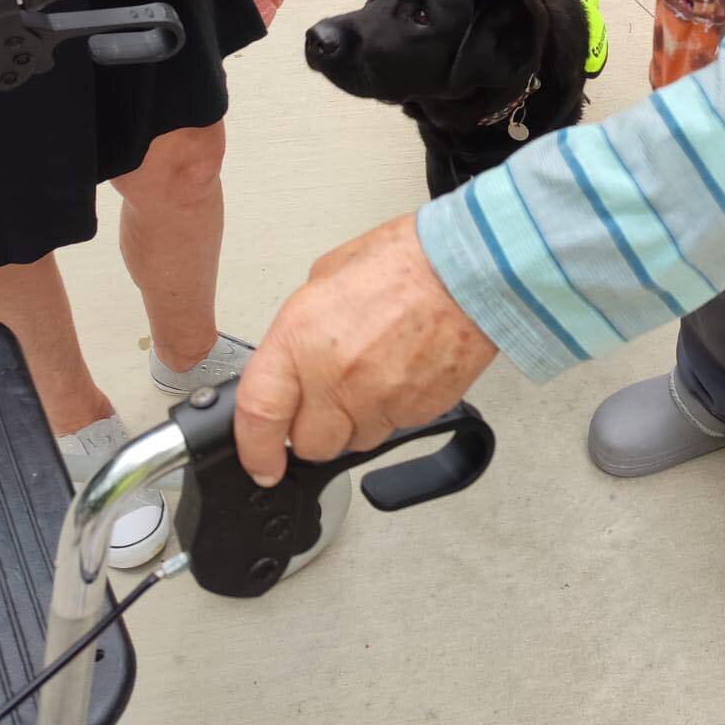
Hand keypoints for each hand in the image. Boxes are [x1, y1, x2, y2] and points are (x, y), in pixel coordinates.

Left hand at [234, 215, 497, 486]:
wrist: (470, 268)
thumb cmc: (406, 261)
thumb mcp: (327, 278)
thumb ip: (302, 331)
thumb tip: (295, 363)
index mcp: (302, 339)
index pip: (261, 415)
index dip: (254, 449)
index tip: (260, 463)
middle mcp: (337, 378)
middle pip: (311, 445)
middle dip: (315, 428)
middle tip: (328, 397)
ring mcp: (380, 400)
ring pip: (356, 442)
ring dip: (357, 420)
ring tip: (376, 371)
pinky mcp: (418, 412)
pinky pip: (394, 429)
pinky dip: (393, 409)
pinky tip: (402, 369)